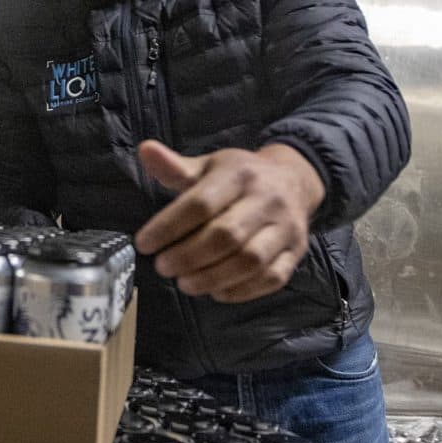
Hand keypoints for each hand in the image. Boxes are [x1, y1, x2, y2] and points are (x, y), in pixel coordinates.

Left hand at [134, 139, 325, 301]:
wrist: (294, 181)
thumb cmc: (241, 177)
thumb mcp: (209, 165)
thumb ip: (175, 167)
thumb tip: (145, 150)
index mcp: (240, 174)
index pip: (201, 203)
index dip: (169, 226)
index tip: (144, 244)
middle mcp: (267, 200)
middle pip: (226, 235)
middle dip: (189, 256)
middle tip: (163, 267)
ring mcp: (286, 228)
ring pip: (250, 261)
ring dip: (212, 277)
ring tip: (184, 283)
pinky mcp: (297, 252)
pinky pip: (272, 278)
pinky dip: (241, 291)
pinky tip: (216, 291)